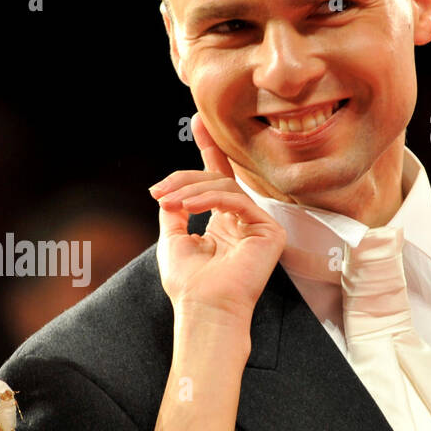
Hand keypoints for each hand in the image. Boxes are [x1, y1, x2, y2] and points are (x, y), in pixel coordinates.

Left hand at [149, 113, 284, 326]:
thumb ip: (174, 209)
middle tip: (159, 190)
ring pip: (225, 186)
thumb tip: (170, 190)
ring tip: (169, 202)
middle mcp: (242, 221)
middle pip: (216, 179)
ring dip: (191, 191)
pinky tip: (190, 207)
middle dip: (183, 179)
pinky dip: (210, 199)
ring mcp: (259, 225)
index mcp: (222, 223)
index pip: (217, 179)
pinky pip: (239, 200)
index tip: (197, 121)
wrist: (203, 309)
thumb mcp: (171, 239)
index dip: (209, 149)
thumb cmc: (188, 284)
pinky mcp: (271, 232)